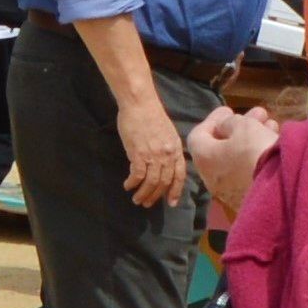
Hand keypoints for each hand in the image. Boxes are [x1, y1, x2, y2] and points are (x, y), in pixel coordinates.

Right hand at [118, 89, 189, 207]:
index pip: (179, 175)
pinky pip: (137, 175)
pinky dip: (132, 183)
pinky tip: (127, 185)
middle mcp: (167, 154)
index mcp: (176, 149)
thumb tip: (162, 164)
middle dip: (156, 196)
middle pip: (164, 182)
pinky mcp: (139, 154)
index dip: (176, 190)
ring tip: (136, 199)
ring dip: (143, 193)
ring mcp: (154, 155)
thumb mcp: (167, 133)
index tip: (172, 202)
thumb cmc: (151, 115)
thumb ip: (167, 149)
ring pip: (151, 182)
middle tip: (147, 203)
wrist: (140, 104)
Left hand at [186, 104, 277, 222]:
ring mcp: (230, 191)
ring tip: (271, 125)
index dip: (213, 119)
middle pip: (221, 146)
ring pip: (238, 158)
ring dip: (253, 138)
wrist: (277, 192)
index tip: (230, 109)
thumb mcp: (243, 126)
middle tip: (258, 114)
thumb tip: (226, 127)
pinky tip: (274, 144)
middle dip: (240, 127)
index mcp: (204, 158)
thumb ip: (230, 122)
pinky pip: (249, 172)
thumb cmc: (254, 151)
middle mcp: (212, 177)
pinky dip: (258, 156)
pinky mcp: (248, 200)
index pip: (198, 135)